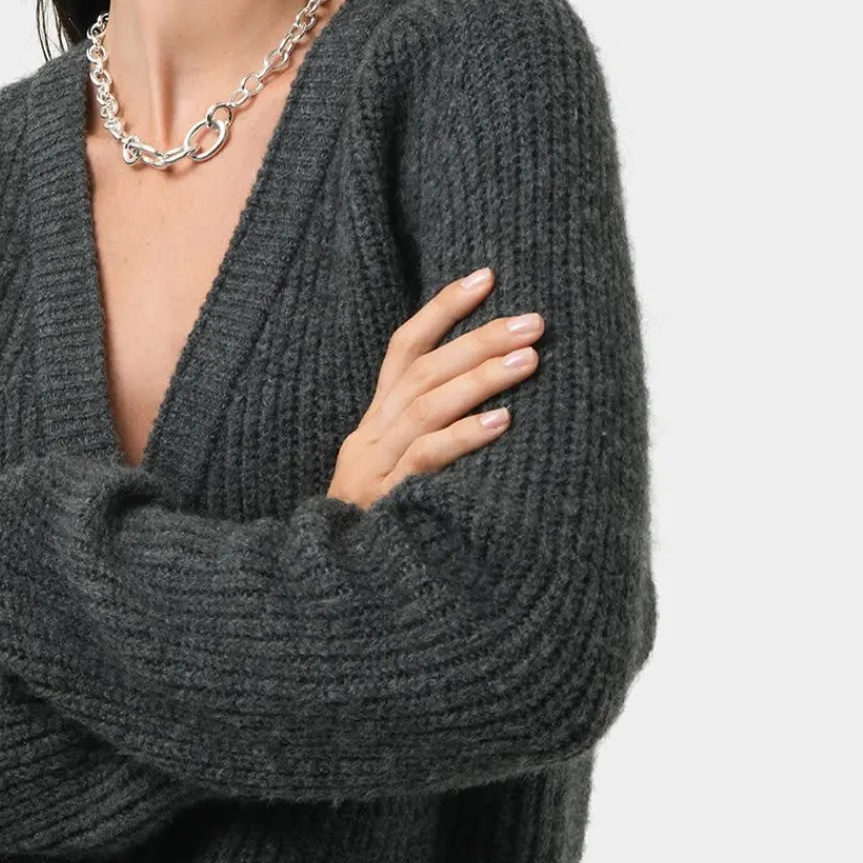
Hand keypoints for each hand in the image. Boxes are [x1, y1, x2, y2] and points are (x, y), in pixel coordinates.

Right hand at [327, 268, 543, 509]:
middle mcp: (371, 436)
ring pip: (426, 407)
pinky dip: (463, 436)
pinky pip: (426, 460)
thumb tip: (497, 398)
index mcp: (375, 422)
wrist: (329, 586)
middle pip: (423, 371)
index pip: (405, 348)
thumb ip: (432, 435)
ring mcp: (375, 468)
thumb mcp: (398, 473)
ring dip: (480, 378)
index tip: (487, 276)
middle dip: (479, 338)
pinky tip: (501, 421)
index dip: (442, 309)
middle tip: (534, 320)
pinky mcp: (385, 501)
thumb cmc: (381, 528)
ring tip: (529, 359)